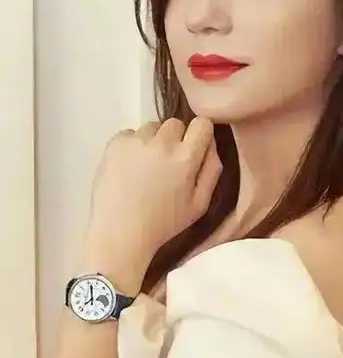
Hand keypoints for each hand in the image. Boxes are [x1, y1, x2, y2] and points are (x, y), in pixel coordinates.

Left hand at [82, 117, 221, 283]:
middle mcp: (162, 143)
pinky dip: (132, 146)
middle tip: (167, 163)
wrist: (119, 234)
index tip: (193, 148)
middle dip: (175, 139)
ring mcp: (136, 141)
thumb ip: (212, 169)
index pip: (202, 123)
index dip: (199, 134)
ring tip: (146, 167)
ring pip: (152, 128)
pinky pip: (130, 134)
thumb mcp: (200, 204)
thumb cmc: (163, 223)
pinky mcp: (115, 143)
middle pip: (175, 124)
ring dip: (153, 141)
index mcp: (186, 158)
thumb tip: (211, 143)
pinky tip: (129, 168)